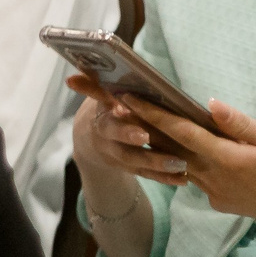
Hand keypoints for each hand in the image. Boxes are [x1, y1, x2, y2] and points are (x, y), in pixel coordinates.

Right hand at [69, 75, 186, 189]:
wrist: (95, 142)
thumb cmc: (108, 111)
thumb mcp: (100, 97)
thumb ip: (92, 85)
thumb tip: (73, 77)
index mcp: (103, 115)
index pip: (105, 113)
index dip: (108, 107)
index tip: (122, 109)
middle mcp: (107, 137)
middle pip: (116, 137)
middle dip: (130, 137)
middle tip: (146, 137)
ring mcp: (118, 155)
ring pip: (134, 160)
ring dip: (155, 163)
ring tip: (179, 164)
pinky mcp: (130, 169)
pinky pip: (147, 174)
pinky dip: (164, 178)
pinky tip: (184, 179)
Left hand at [121, 90, 255, 218]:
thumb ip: (239, 125)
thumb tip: (209, 104)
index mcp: (224, 157)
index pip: (179, 131)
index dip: (151, 114)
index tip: (126, 98)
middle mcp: (211, 176)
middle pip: (168, 147)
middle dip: (142, 127)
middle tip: (118, 106)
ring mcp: (212, 192)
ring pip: (179, 164)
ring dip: (160, 147)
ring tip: (140, 125)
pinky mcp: (217, 203)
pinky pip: (197, 180)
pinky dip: (189, 166)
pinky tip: (184, 154)